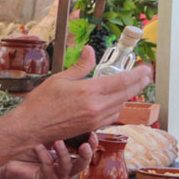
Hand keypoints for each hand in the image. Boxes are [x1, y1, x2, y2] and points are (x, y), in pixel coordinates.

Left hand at [0, 140, 90, 178]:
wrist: (5, 163)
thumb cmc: (25, 151)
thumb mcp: (43, 139)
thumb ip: (57, 132)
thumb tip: (68, 115)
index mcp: (67, 160)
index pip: (84, 155)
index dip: (91, 145)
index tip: (93, 134)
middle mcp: (63, 170)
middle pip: (81, 165)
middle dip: (86, 155)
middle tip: (85, 145)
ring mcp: (54, 176)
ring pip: (66, 167)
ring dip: (63, 153)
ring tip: (58, 142)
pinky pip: (47, 167)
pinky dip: (44, 155)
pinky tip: (38, 145)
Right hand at [10, 47, 150, 144]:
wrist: (31, 127)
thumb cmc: (41, 102)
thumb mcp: (59, 79)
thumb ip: (80, 66)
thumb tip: (90, 51)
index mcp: (89, 90)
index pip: (122, 80)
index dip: (137, 73)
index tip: (145, 68)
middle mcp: (97, 106)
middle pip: (127, 93)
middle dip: (139, 83)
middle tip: (146, 75)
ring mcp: (96, 118)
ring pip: (122, 105)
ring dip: (129, 95)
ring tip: (132, 86)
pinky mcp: (93, 127)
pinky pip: (113, 115)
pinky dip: (118, 106)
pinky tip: (116, 101)